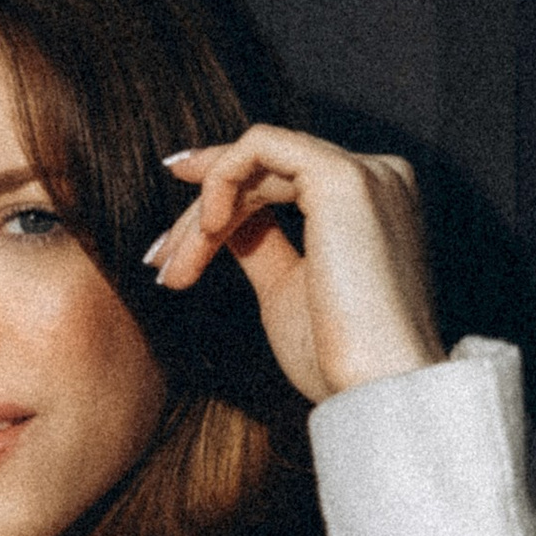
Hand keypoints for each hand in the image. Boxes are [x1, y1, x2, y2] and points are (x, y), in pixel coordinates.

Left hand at [142, 125, 443, 402]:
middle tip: (159, 266)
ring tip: (173, 269)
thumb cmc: (336, 361)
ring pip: (254, 161)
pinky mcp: (343, 177)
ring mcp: (365, 172)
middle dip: (198, 219)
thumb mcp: (285, 291)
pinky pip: (260, 145)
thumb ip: (259, 245)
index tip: (167, 249)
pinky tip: (206, 229)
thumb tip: (220, 221)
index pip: (278, 184)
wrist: (373, 389)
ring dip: (201, 214)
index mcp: (368, 206)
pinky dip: (219, 179)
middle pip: (262, 174)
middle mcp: (376, 177)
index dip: (216, 208)